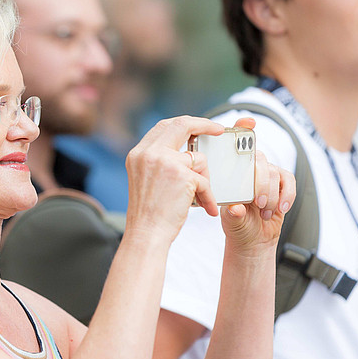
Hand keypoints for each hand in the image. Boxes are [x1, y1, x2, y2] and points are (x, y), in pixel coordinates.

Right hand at [124, 115, 224, 242]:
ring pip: (199, 158)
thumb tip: (188, 155)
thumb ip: (160, 163)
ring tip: (201, 197)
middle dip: (204, 124)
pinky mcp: (182, 175)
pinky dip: (209, 196)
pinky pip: (204, 181)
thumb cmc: (149, 215)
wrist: (146, 234)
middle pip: (181, 124)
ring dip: (205, 178)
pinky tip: (207, 209)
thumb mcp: (146, 181)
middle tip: (219, 130)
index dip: (184, 124)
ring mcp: (165, 161)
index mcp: (138, 154)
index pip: (163, 126)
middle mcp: (149, 153)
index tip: (199, 126)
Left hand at [216, 118, 295, 254]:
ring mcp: (268, 174)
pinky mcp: (283, 183)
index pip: (236, 144)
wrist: (252, 238)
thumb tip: (237, 208)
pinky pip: (289, 182)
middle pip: (260, 160)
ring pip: (274, 173)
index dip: (243, 128)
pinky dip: (287, 196)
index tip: (249, 122)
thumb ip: (233, 213)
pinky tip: (281, 209)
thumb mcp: (229, 219)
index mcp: (232, 170)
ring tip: (264, 212)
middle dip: (260, 182)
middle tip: (257, 202)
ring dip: (272, 194)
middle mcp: (250, 167)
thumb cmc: (236, 223)